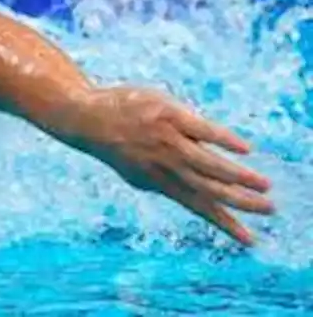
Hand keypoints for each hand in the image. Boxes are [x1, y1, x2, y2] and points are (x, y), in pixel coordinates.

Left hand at [78, 86, 274, 245]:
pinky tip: (244, 150)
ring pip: (209, 163)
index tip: (249, 239)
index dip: (224, 223)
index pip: (198, 206)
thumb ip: (165, 182)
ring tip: (264, 185)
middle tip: (269, 209)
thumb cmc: (117, 143)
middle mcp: (165, 165)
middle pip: (209, 189)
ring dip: (239, 176)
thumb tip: (195, 196)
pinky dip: (224, 141)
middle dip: (240, 202)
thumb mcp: (138, 170)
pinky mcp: (169, 115)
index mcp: (159, 182)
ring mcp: (167, 140)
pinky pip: (203, 130)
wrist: (84, 117)